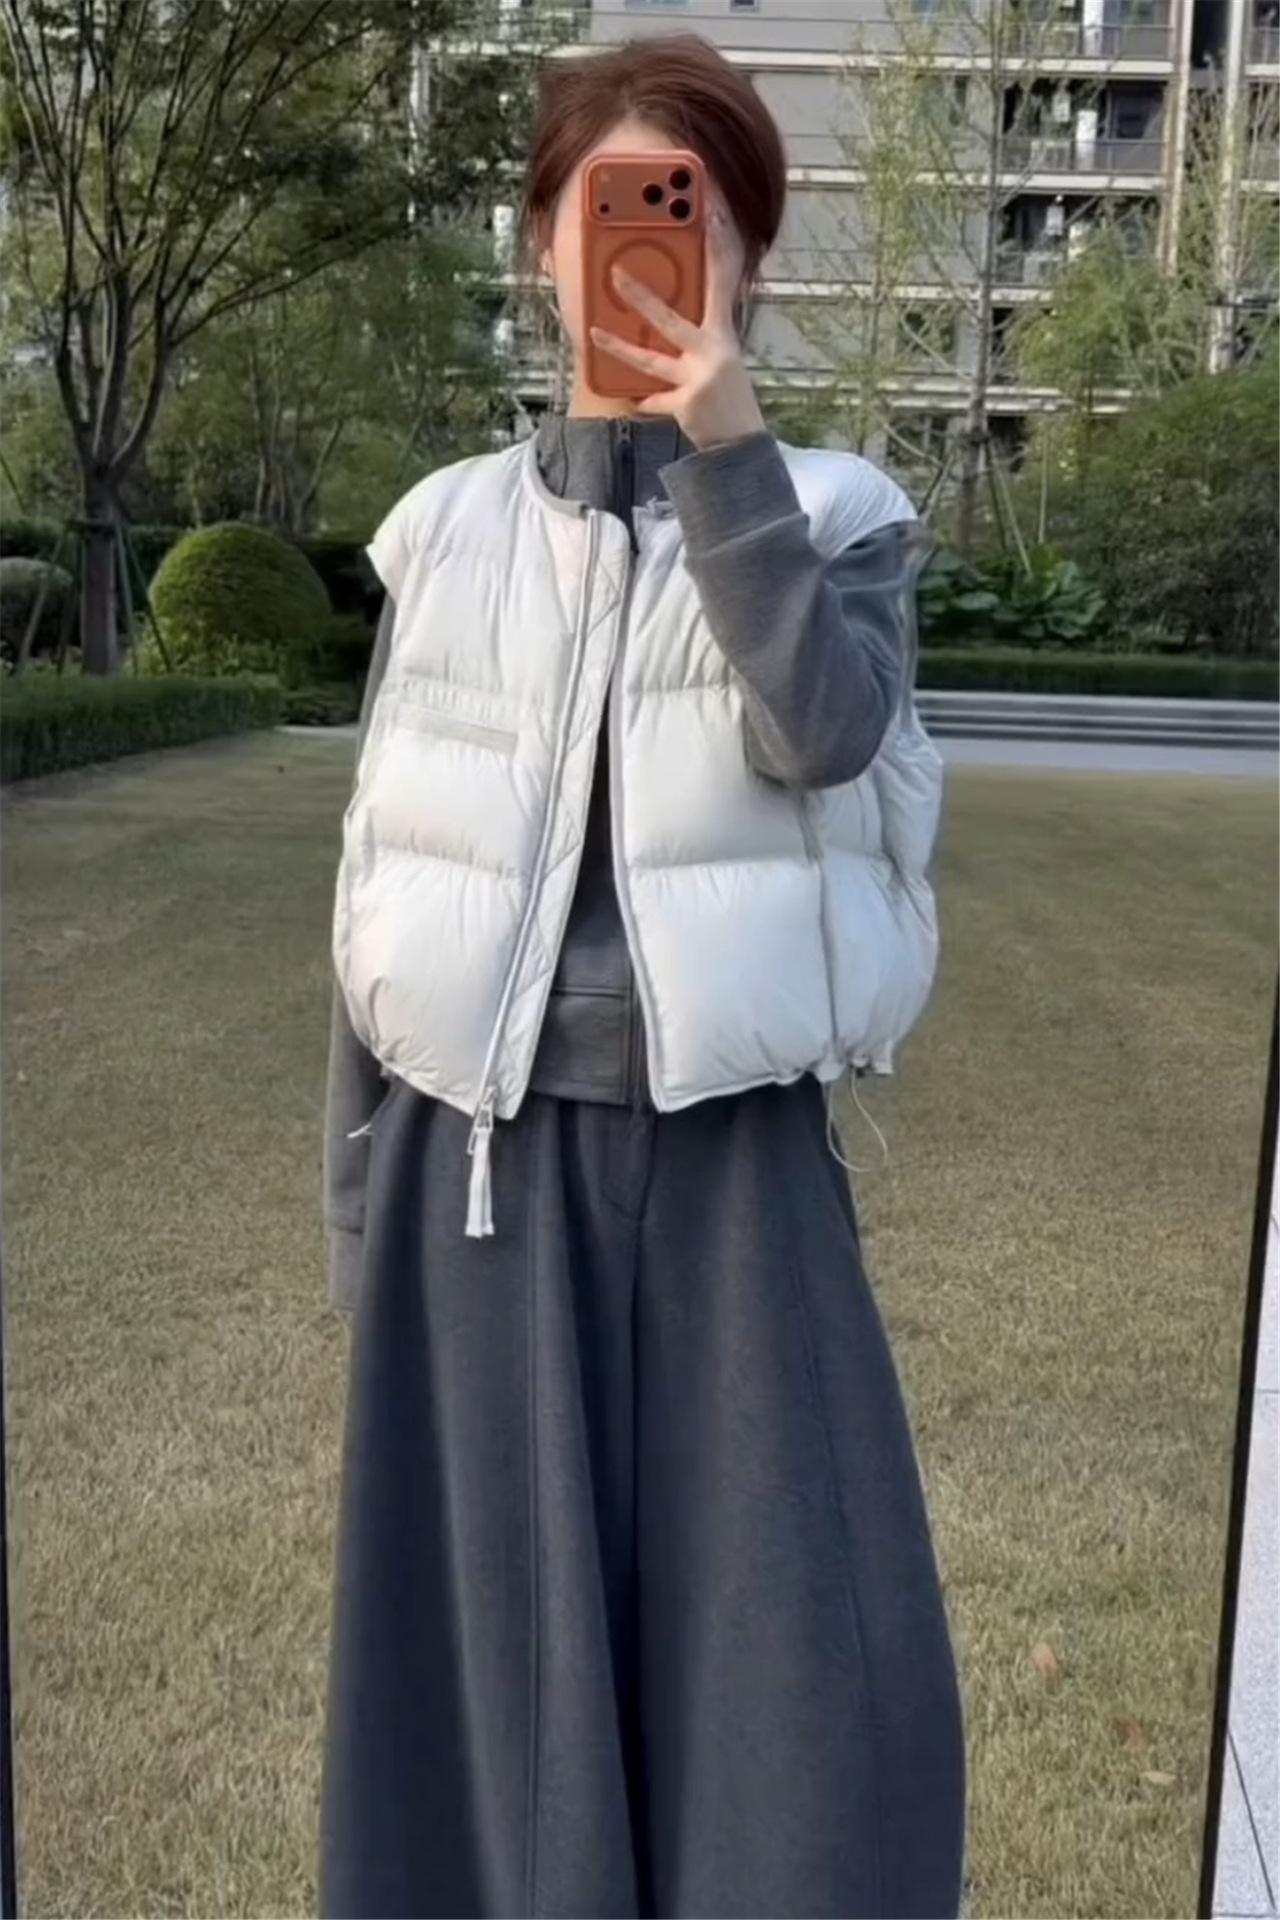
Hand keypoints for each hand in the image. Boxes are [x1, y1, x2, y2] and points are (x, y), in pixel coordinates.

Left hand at [589, 206, 767, 450]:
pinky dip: (644, 401)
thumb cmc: (727, 396)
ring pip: (649, 360)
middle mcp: (713, 352)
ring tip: (594, 334)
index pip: (722, 284)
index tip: (710, 219)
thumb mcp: (722, 359)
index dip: (717, 251)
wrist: (740, 443)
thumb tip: (662, 315)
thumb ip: (699, 336)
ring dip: (619, 347)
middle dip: (641, 297)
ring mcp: (699, 379)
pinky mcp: (686, 405)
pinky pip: (653, 399)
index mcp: (723, 335)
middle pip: (670, 319)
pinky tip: (634, 401)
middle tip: (615, 275)